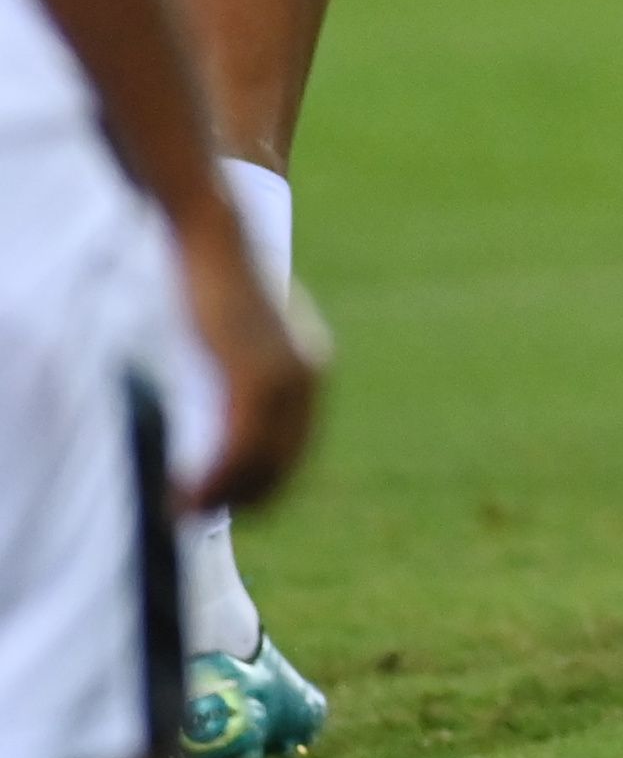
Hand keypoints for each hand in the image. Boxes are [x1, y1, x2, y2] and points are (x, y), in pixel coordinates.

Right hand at [172, 198, 324, 512]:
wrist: (215, 239)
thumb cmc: (213, 281)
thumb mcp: (234, 333)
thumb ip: (235, 371)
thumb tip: (218, 408)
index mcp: (307, 369)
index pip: (294, 446)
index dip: (260, 483)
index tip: (223, 505)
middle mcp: (306, 377)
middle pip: (281, 463)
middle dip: (239, 498)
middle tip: (193, 518)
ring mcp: (285, 379)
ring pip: (259, 463)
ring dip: (220, 497)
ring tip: (179, 513)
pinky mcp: (254, 376)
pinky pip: (239, 446)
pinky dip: (214, 478)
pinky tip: (183, 495)